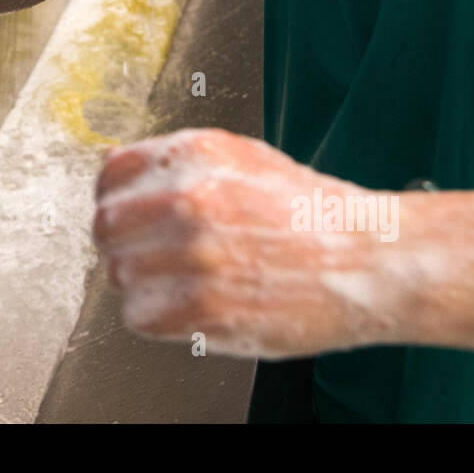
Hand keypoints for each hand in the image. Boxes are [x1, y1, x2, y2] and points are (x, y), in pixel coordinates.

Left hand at [94, 129, 410, 359]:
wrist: (367, 260)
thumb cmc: (311, 211)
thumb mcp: (244, 158)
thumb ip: (176, 162)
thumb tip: (114, 166)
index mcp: (195, 155)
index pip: (110, 174)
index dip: (116, 197)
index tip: (128, 212)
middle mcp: (189, 199)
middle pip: (106, 227)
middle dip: (124, 242)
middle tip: (153, 253)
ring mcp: (194, 255)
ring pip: (120, 275)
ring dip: (145, 282)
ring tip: (188, 280)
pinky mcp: (202, 308)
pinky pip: (140, 316)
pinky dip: (159, 317)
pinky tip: (194, 304)